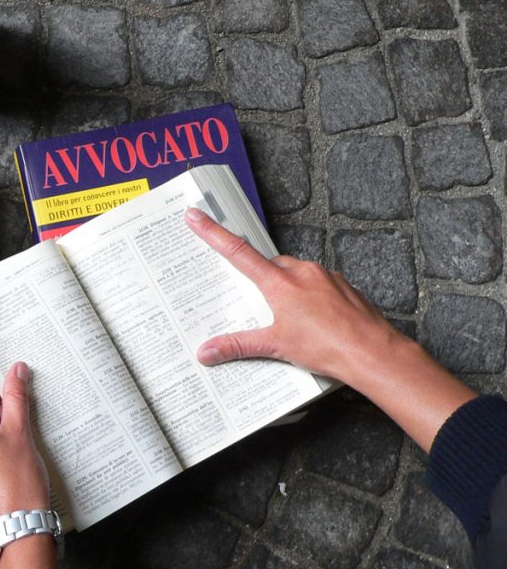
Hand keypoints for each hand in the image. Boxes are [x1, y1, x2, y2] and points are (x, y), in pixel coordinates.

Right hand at [184, 206, 404, 387]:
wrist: (372, 352)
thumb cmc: (329, 347)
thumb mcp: (276, 347)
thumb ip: (238, 346)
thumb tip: (207, 352)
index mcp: (279, 283)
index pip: (237, 252)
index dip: (212, 233)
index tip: (196, 216)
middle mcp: (301, 272)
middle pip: (268, 265)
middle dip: (260, 280)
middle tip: (258, 304)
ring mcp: (324, 276)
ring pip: (294, 274)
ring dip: (287, 289)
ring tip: (290, 320)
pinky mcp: (342, 285)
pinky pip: (317, 283)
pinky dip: (310, 296)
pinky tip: (313, 320)